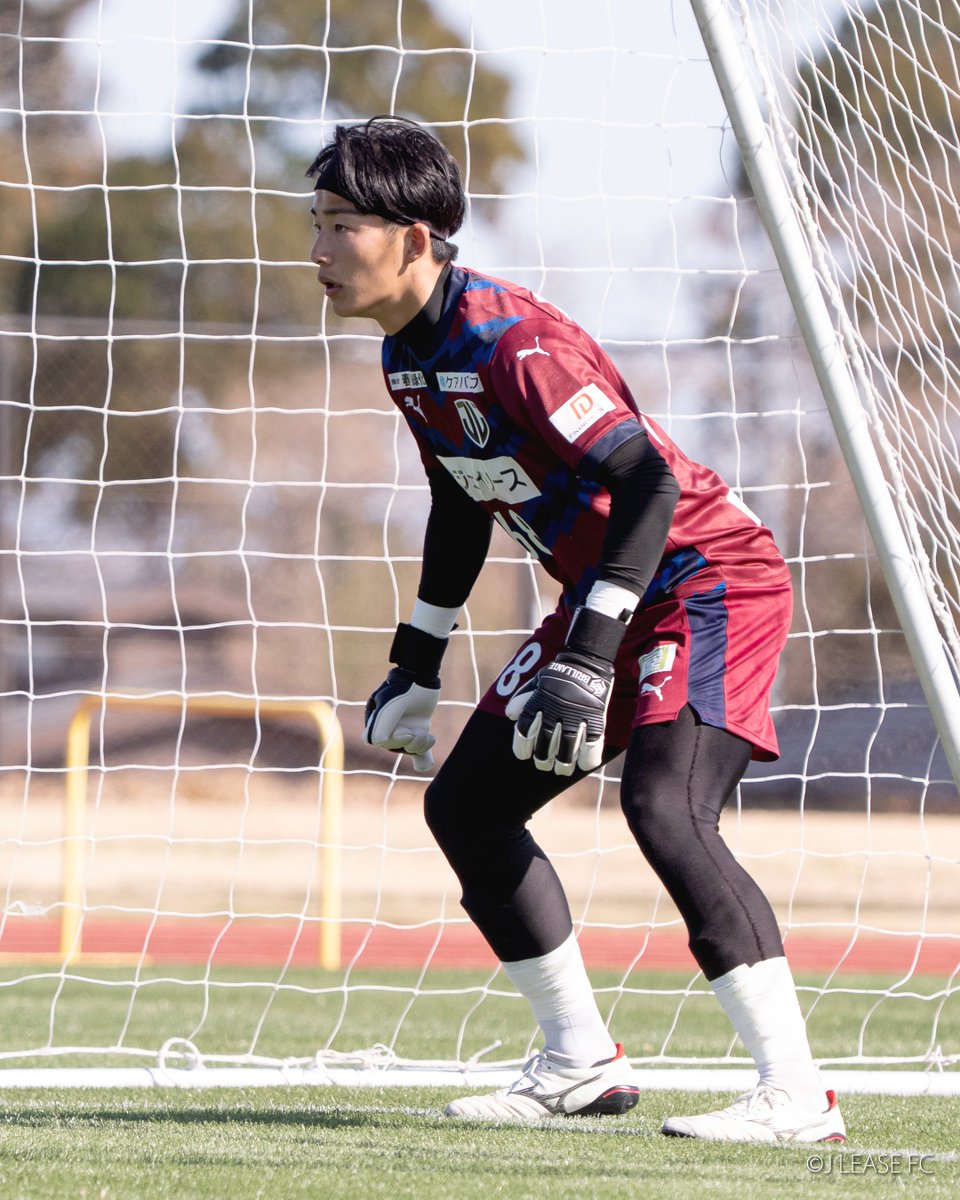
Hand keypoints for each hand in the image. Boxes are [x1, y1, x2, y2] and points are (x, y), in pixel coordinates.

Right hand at [364, 668, 438, 771]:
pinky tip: (426, 763)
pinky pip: (417, 750)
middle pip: (394, 746)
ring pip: (408, 748)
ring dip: (420, 745)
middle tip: (420, 732)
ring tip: (428, 735)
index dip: (394, 741)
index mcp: (374, 718)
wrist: (423, 675)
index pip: (377, 740)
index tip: (409, 733)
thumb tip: (377, 744)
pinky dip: (422, 757)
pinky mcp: (417, 729)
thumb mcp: (390, 705)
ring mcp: (403, 727)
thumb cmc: (405, 687)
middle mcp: (387, 725)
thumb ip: (381, 726)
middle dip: (410, 743)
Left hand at [506, 649, 613, 774]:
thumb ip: (522, 698)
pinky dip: (588, 757)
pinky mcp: (595, 718)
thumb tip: (510, 716)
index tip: (524, 755)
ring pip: (568, 749)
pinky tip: (584, 763)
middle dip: (543, 759)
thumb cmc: (558, 674)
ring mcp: (576, 716)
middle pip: (546, 745)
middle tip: (544, 763)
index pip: (525, 730)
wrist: (586, 661)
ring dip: (564, 763)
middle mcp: (556, 711)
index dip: (522, 746)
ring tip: (562, 769)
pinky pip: (592, 744)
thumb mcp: (536, 681)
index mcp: (539, 702)